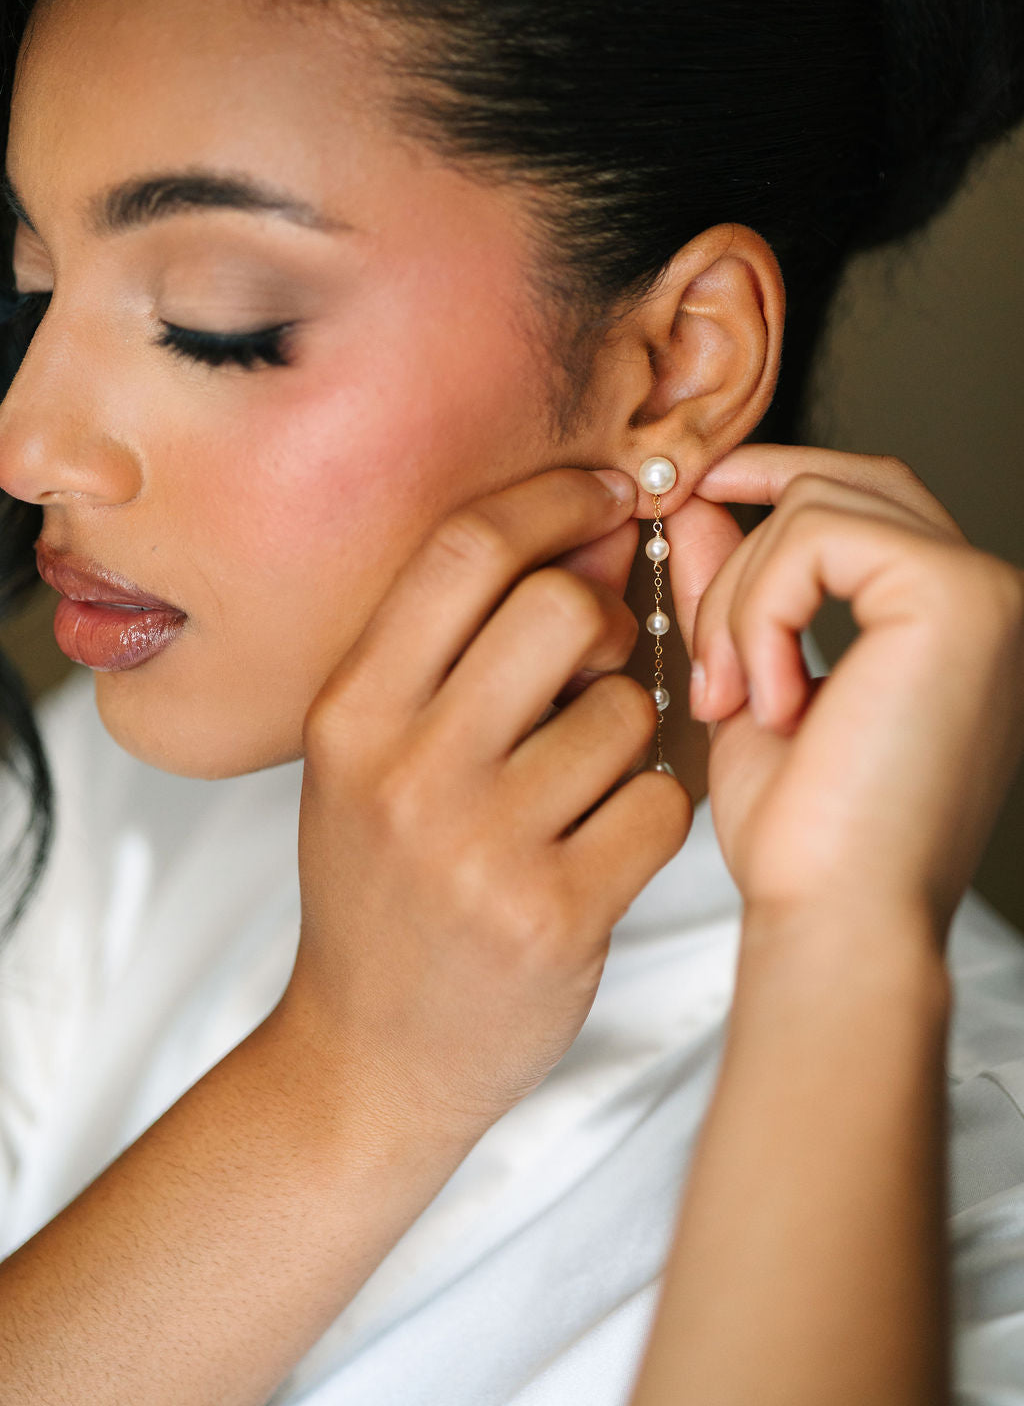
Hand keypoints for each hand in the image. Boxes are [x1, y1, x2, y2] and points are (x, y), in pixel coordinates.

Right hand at [284, 468, 690, 1143]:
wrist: (367, 1059)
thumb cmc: (382, 889)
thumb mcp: (375, 758)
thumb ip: (461, 647)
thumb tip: (591, 531)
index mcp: (351, 713)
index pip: (465, 550)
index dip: (552, 500)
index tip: (605, 496)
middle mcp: (406, 771)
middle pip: (561, 608)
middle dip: (604, 622)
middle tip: (597, 663)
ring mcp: (481, 849)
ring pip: (627, 711)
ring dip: (630, 735)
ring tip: (582, 783)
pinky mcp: (556, 917)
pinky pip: (659, 804)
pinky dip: (651, 812)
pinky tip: (604, 845)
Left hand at [665, 445, 1023, 948]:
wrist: (837, 923)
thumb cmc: (805, 841)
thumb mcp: (749, 686)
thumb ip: (731, 589)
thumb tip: (692, 508)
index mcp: (946, 625)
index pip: (865, 504)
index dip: (775, 483)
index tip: (693, 495)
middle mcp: (983, 598)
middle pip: (849, 481)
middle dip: (745, 511)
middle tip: (673, 548)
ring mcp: (981, 592)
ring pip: (816, 506)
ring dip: (737, 597)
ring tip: (725, 697)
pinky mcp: (955, 596)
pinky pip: (815, 535)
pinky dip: (759, 612)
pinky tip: (763, 700)